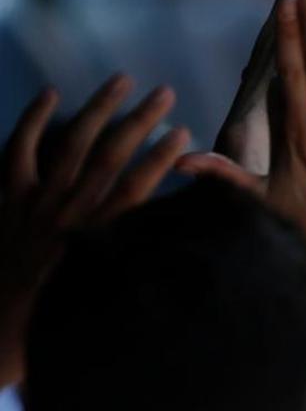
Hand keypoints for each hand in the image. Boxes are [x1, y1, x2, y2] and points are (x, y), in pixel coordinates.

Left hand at [0, 77, 188, 385]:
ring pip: (70, 145)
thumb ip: (132, 278)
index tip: (184, 133)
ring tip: (122, 80)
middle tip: (165, 93)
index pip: (136, 188)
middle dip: (140, 121)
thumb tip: (170, 266)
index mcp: (97, 239)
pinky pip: (19, 152)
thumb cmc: (52, 329)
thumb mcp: (102, 307)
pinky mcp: (9, 201)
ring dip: (98, 109)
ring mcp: (36, 203)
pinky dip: (33, 121)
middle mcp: (69, 212)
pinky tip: (52, 96)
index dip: (161, 158)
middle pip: (110, 156)